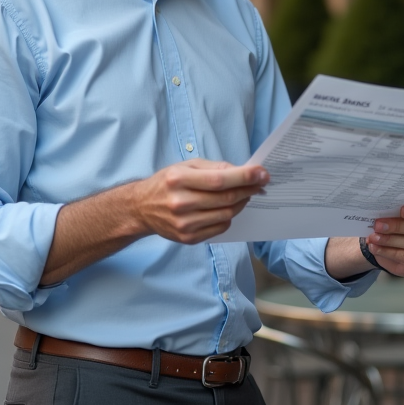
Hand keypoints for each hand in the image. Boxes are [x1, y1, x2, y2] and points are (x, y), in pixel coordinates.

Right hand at [129, 159, 268, 244]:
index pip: (220, 179)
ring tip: (244, 194)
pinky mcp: (188, 238)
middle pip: (226, 198)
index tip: (262, 174)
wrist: (141, 208)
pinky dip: (229, 217)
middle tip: (260, 183)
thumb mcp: (185, 166)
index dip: (245, 177)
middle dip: (249, 189)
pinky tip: (227, 208)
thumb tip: (241, 171)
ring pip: (227, 214)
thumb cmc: (166, 183)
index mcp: (178, 179)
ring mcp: (184, 223)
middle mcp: (180, 203)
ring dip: (241, 203)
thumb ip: (213, 167)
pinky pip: (220, 228)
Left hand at [364, 198, 403, 276]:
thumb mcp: (403, 213)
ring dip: (390, 240)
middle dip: (398, 226)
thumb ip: (398, 209)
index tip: (402, 210)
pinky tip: (376, 248)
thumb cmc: (403, 222)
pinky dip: (388, 253)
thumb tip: (381, 209)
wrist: (400, 244)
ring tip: (374, 237)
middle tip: (378, 225)